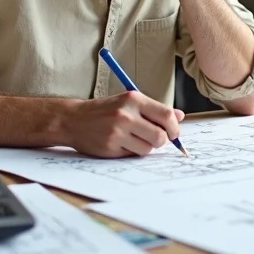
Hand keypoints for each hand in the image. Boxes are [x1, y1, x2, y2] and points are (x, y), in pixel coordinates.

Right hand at [66, 91, 185, 157]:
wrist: (73, 119)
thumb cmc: (105, 110)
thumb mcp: (129, 102)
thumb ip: (155, 109)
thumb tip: (180, 116)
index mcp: (133, 99)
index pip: (166, 114)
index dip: (174, 127)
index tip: (174, 132)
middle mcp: (125, 114)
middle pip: (160, 135)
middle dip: (162, 141)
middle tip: (156, 139)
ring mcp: (117, 132)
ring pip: (148, 148)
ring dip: (146, 147)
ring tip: (134, 139)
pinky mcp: (110, 147)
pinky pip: (133, 155)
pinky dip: (132, 151)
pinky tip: (122, 143)